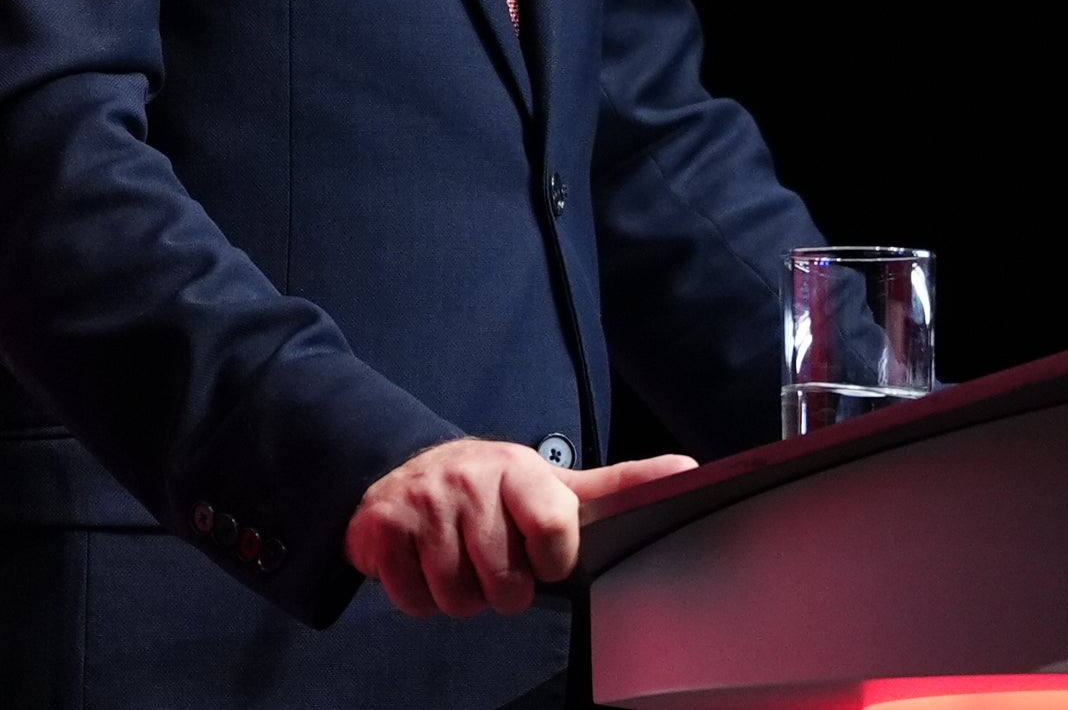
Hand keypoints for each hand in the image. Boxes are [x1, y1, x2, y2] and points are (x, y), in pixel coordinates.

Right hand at [346, 437, 695, 616]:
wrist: (411, 473)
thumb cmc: (497, 491)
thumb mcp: (555, 484)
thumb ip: (618, 485)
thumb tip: (688, 468)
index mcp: (521, 471)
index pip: (554, 527)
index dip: (553, 560)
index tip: (546, 559)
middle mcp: (470, 478)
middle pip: (501, 583)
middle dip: (503, 589)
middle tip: (497, 564)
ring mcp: (422, 501)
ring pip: (455, 597)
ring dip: (461, 596)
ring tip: (462, 563)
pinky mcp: (379, 527)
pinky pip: (411, 599)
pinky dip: (419, 597)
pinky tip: (426, 565)